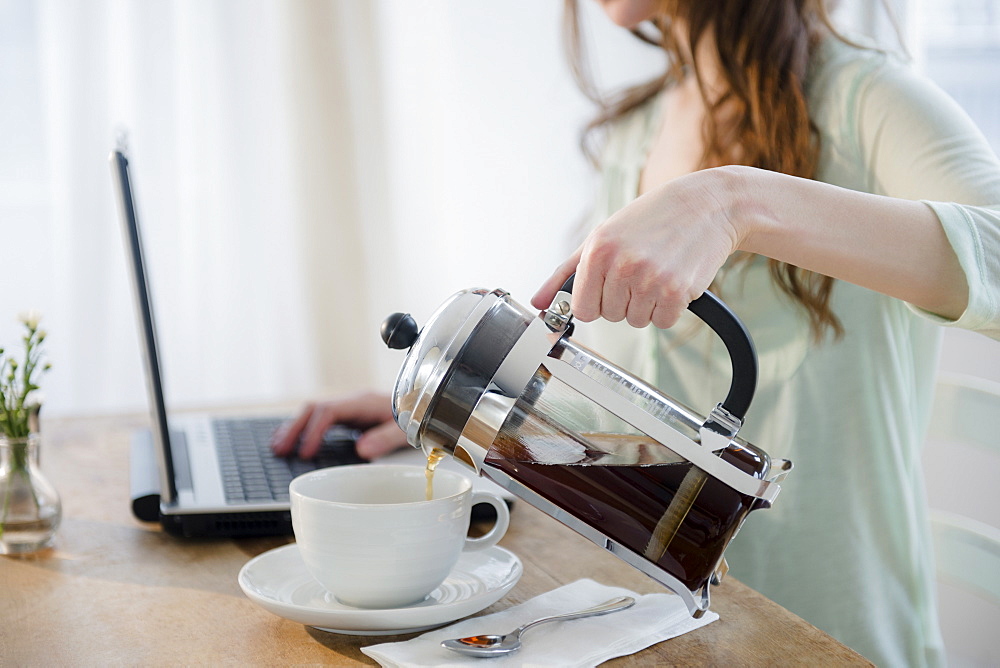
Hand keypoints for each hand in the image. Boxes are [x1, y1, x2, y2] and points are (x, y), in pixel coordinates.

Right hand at [269, 391, 406, 459]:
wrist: (422, 404)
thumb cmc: (414, 415)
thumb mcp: (405, 428)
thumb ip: (386, 438)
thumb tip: (362, 450)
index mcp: (363, 402)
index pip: (330, 411)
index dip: (315, 431)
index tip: (306, 452)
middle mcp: (352, 401)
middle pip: (314, 408)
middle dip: (295, 428)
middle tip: (280, 450)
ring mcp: (348, 407)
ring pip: (312, 411)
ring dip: (294, 428)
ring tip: (278, 447)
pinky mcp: (347, 415)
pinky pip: (319, 418)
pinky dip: (303, 428)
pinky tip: (291, 440)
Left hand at [532, 168, 743, 327]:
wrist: (706, 205)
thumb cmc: (651, 219)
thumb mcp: (602, 236)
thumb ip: (565, 272)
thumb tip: (538, 303)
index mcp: (597, 251)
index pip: (582, 309)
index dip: (596, 300)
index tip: (609, 285)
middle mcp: (621, 266)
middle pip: (610, 316)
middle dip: (623, 299)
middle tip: (640, 270)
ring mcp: (650, 280)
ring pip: (636, 320)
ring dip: (647, 303)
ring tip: (658, 271)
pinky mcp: (677, 292)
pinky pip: (662, 322)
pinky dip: (669, 308)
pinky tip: (674, 279)